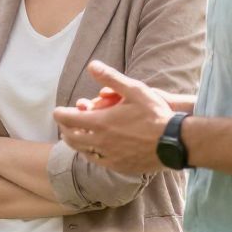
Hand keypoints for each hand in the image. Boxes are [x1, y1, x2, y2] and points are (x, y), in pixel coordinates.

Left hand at [54, 61, 168, 171]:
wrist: (174, 142)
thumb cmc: (156, 114)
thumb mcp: (135, 90)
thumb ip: (111, 78)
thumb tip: (92, 65)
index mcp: (100, 123)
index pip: (69, 120)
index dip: (60, 114)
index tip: (57, 111)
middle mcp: (100, 142)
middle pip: (71, 138)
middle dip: (65, 129)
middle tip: (64, 124)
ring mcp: (108, 156)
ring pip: (82, 151)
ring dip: (75, 143)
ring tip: (74, 136)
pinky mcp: (118, 166)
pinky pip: (96, 161)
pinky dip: (89, 153)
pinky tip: (91, 149)